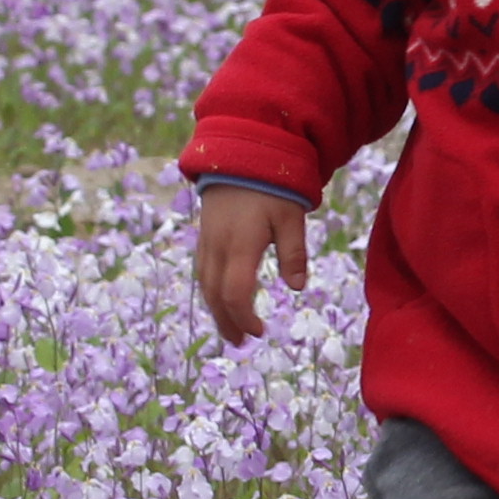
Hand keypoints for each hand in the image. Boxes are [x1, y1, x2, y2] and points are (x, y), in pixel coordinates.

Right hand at [195, 185, 310, 340]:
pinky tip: (220, 302)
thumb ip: (294, 252)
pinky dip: (210, 292)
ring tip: (230, 331)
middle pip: (214, 294)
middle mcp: (217, 246)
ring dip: (215, 311)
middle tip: (240, 343)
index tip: (259, 331)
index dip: (244, 317)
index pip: (235, 293)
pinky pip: (202, 271)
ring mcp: (207, 241)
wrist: (239, 154)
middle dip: (226, 322)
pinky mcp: (204, 236)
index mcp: (240, 244)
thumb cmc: (271, 186)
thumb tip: (296, 288)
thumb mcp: (291, 217)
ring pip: (204, 285)